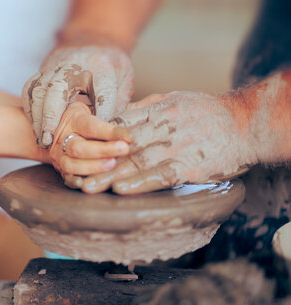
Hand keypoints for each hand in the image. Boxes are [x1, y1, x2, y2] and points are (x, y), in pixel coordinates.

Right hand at [22, 46, 133, 147]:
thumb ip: (120, 102)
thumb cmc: (110, 65)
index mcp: (102, 67)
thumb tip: (114, 128)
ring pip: (40, 89)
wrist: (92, 39)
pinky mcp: (43, 70)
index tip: (99, 130)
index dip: (101, 110)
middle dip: (53, 114)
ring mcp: (56, 66)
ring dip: (38, 116)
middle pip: (59, 88)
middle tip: (51, 138)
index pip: (102, 90)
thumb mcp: (125, 79)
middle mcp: (75, 65)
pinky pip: (30, 88)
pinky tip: (35, 126)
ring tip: (42, 138)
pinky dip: (30, 109)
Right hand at [49, 102, 132, 179]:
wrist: (62, 129)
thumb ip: (128, 108)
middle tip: (124, 150)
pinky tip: (89, 182)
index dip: (110, 132)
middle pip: (79, 147)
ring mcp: (59, 156)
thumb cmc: (91, 119)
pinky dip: (76, 181)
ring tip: (112, 165)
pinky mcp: (60, 170)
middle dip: (102, 150)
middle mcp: (62, 138)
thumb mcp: (103, 108)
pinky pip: (66, 179)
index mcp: (74, 118)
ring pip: (71, 164)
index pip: (91, 126)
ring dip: (93, 166)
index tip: (130, 137)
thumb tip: (157, 99)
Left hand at [81, 91, 254, 193]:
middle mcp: (161, 128)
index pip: (120, 124)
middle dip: (95, 161)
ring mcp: (174, 147)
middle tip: (72, 174)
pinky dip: (140, 183)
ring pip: (135, 162)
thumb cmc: (210, 112)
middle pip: (121, 146)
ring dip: (109, 175)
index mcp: (156, 111)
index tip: (77, 148)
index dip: (96, 137)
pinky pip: (161, 175)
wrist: (247, 123)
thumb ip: (149, 108)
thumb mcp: (177, 99)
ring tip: (87, 187)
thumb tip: (122, 116)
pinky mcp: (189, 166)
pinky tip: (121, 190)